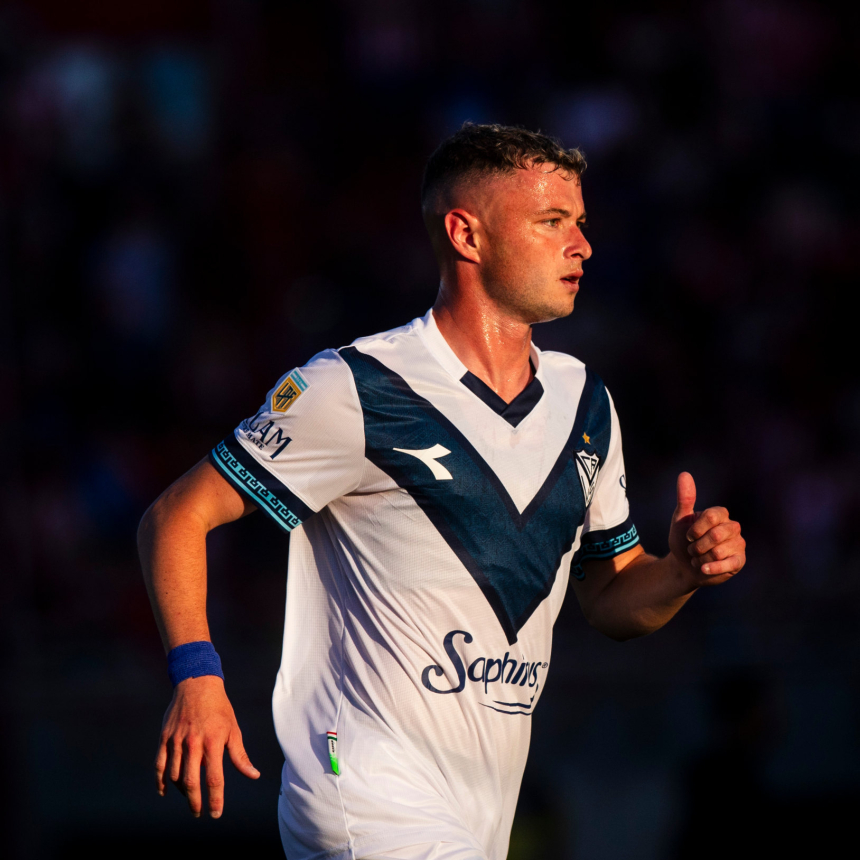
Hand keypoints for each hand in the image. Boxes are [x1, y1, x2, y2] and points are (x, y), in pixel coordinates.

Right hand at [155, 675, 259, 817]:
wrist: (197, 684)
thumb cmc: (219, 709)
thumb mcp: (233, 729)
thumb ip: (240, 756)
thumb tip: (254, 775)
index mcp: (213, 742)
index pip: (214, 778)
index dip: (215, 799)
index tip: (215, 814)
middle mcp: (193, 743)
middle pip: (191, 781)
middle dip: (195, 802)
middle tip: (199, 813)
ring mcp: (176, 741)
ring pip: (175, 775)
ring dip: (181, 791)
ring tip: (190, 797)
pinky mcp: (164, 738)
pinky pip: (160, 765)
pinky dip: (161, 781)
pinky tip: (165, 791)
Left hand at [668, 472, 745, 585]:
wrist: (684, 566)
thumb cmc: (683, 540)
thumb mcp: (680, 519)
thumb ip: (685, 498)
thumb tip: (684, 474)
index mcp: (720, 514)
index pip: (712, 516)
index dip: (696, 529)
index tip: (688, 535)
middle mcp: (732, 527)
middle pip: (716, 535)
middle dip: (697, 545)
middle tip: (692, 549)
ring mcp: (738, 544)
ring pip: (719, 551)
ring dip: (701, 558)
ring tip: (699, 558)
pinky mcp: (739, 561)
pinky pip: (728, 564)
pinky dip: (711, 568)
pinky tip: (703, 569)